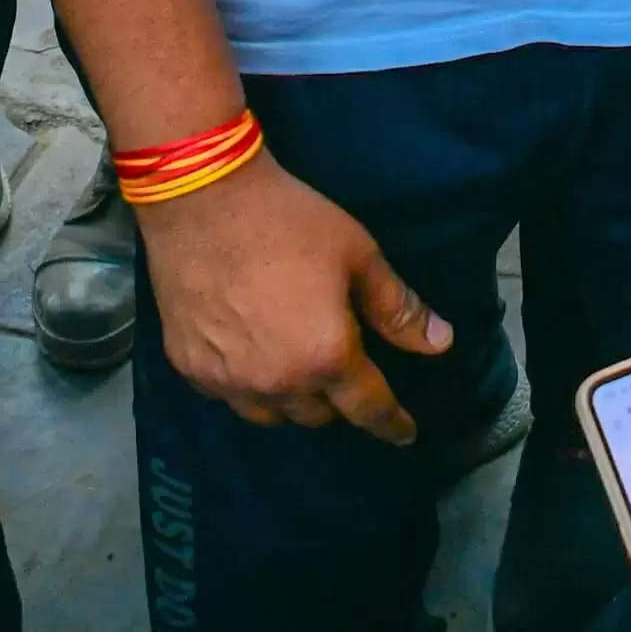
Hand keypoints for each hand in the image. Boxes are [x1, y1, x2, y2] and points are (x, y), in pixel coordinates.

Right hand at [134, 151, 448, 442]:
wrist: (202, 198)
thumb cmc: (288, 221)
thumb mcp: (358, 255)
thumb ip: (398, 308)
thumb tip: (440, 343)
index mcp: (325, 357)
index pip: (368, 408)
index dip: (391, 423)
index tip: (404, 433)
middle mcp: (277, 383)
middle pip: (319, 414)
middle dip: (337, 399)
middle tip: (341, 366)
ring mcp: (228, 380)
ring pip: (272, 414)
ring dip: (292, 399)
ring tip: (297, 367)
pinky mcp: (190, 369)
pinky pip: (230, 396)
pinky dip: (248, 385)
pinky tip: (250, 355)